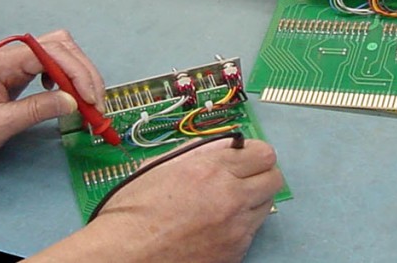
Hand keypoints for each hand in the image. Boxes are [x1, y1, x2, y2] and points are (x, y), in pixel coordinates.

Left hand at [0, 29, 104, 164]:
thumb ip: (35, 110)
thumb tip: (72, 101)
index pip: (52, 53)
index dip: (78, 74)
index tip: (91, 101)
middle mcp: (7, 54)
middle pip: (60, 45)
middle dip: (84, 72)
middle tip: (95, 104)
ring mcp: (10, 60)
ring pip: (58, 50)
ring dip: (78, 73)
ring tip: (86, 101)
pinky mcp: (12, 69)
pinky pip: (48, 62)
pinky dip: (65, 75)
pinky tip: (64, 94)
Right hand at [29, 138, 283, 262]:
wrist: (122, 254)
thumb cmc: (132, 211)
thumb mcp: (162, 166)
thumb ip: (200, 152)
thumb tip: (227, 145)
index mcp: (212, 169)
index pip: (264, 153)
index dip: (254, 154)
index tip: (244, 158)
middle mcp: (231, 196)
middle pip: (274, 178)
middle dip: (260, 175)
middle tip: (242, 179)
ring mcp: (236, 228)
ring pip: (266, 206)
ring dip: (251, 202)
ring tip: (224, 205)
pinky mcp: (235, 253)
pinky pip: (251, 233)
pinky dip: (239, 227)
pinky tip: (215, 227)